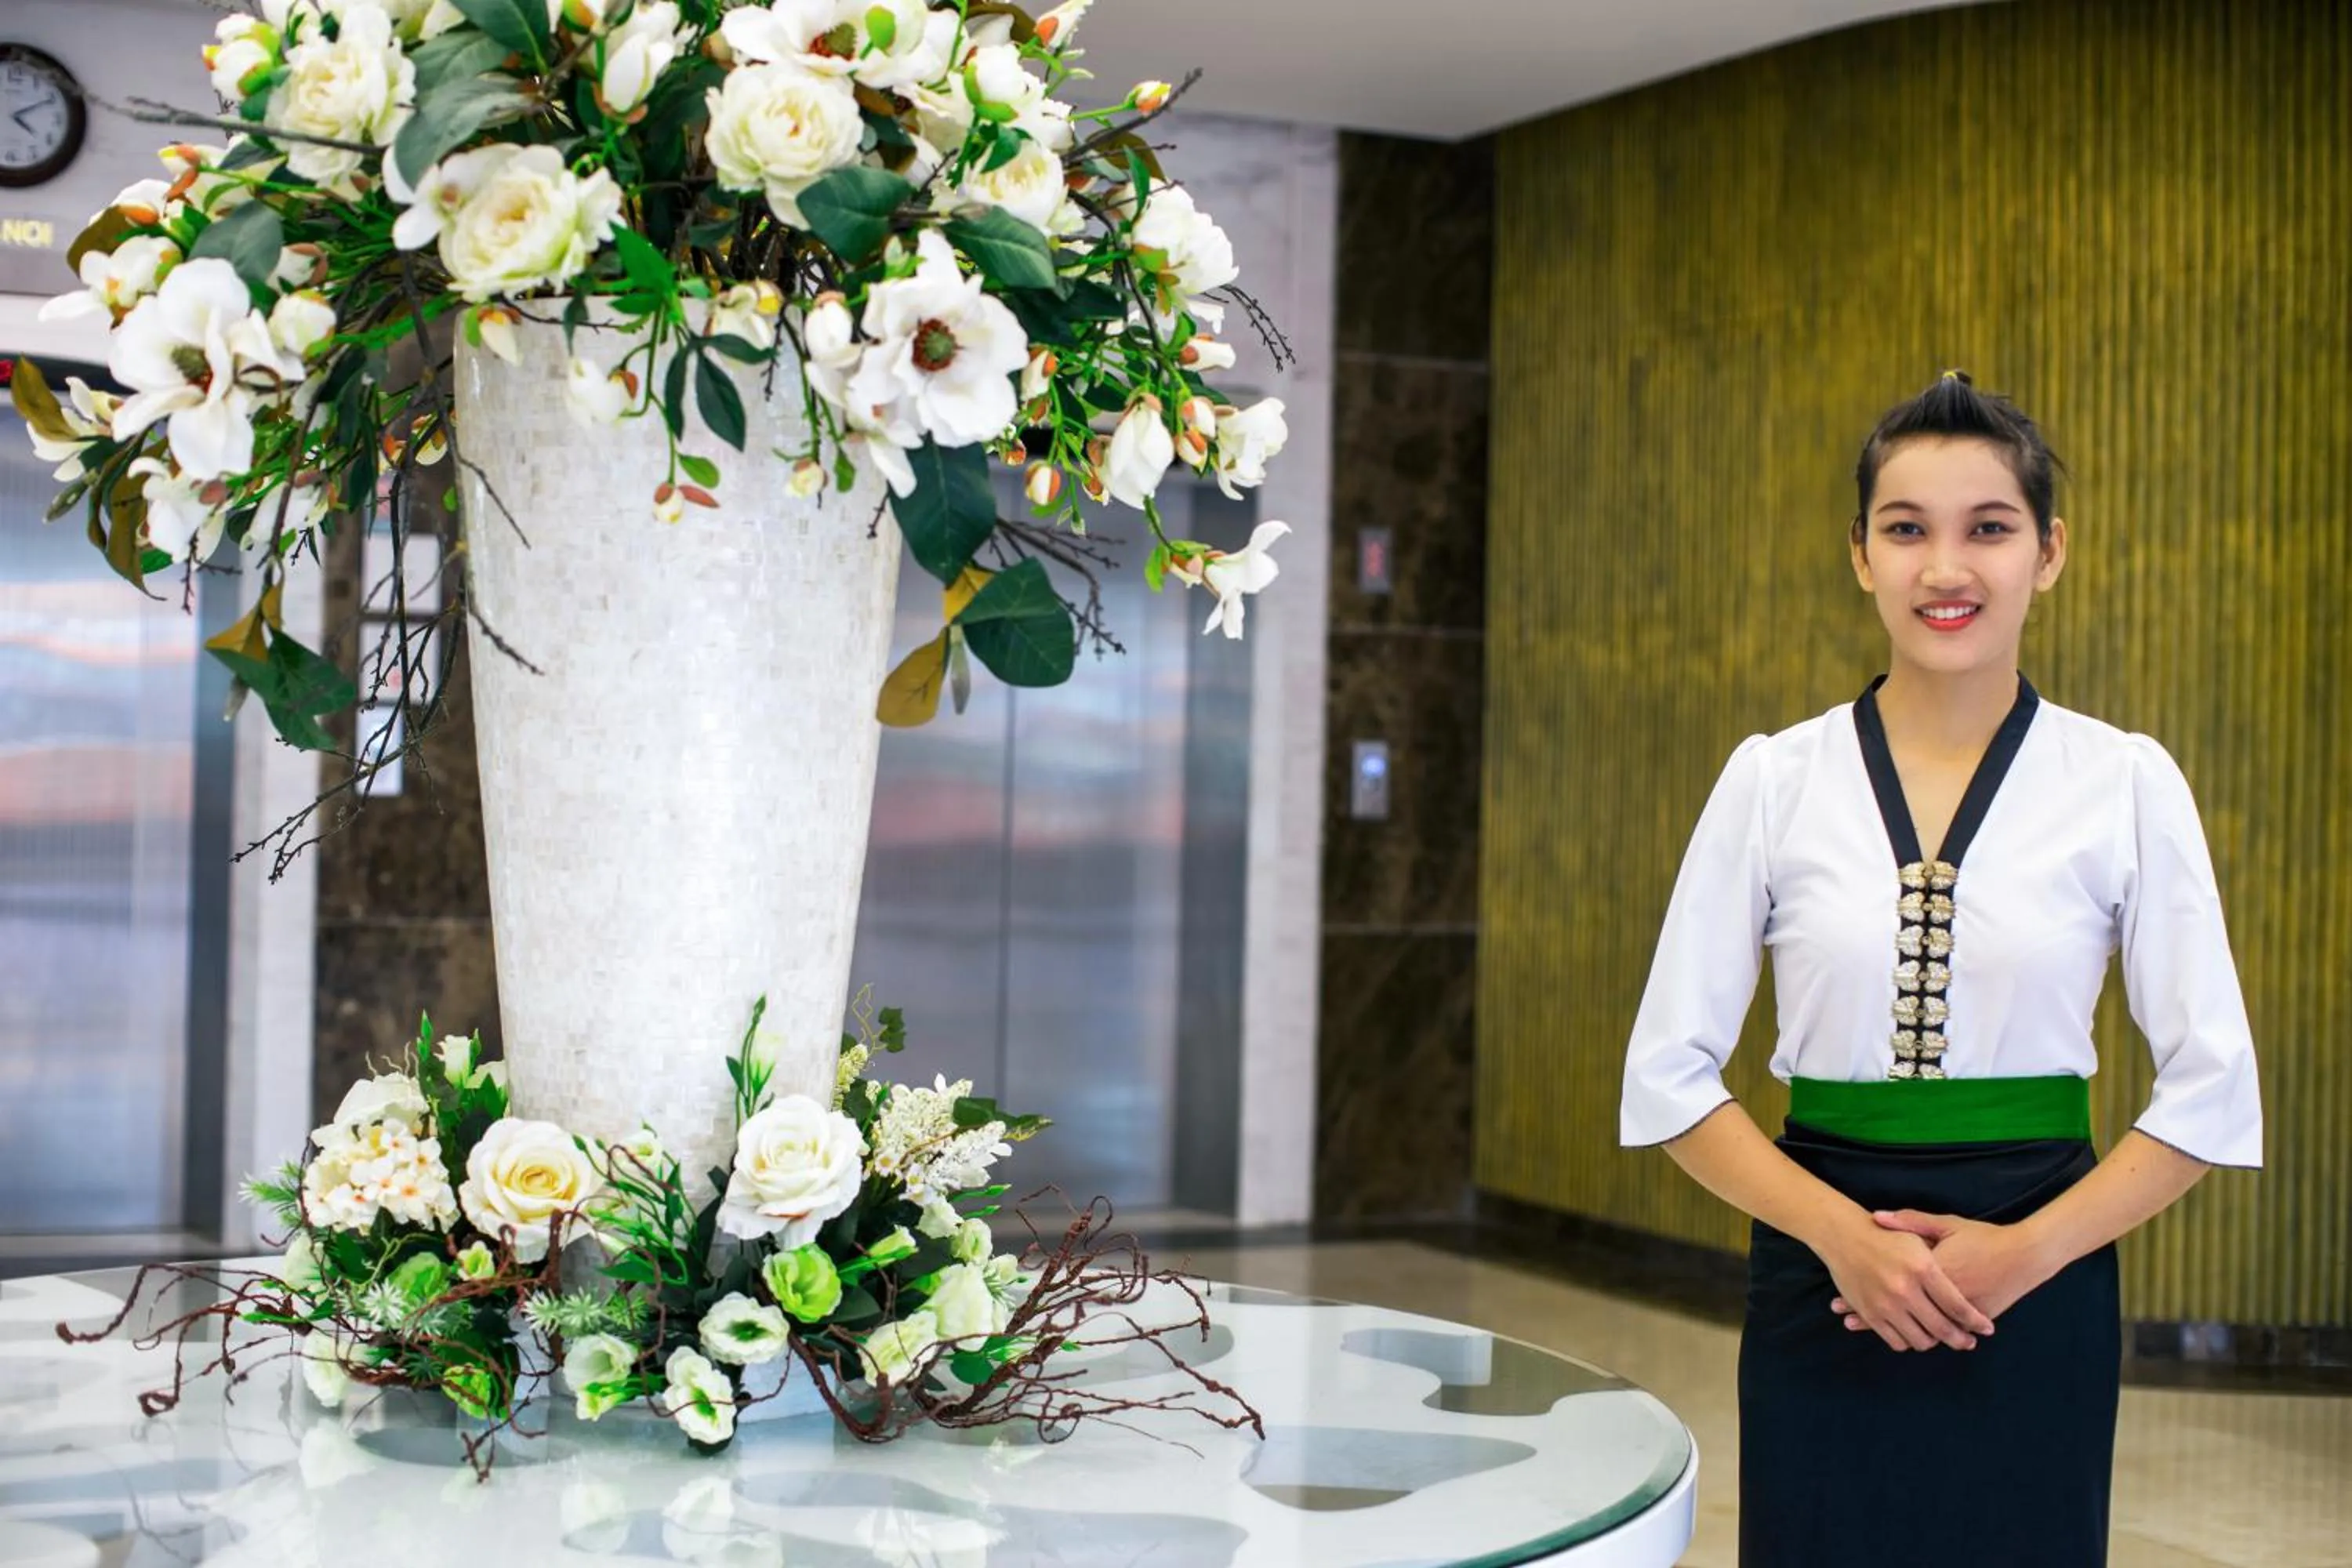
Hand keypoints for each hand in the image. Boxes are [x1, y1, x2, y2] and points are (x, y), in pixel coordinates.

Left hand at [1831, 1210, 2058, 1335]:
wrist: (2025, 1256)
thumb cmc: (1983, 1237)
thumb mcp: (1946, 1224)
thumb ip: (1910, 1221)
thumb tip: (1876, 1216)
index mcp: (1930, 1270)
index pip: (1889, 1287)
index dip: (1863, 1295)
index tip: (1839, 1302)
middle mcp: (1940, 1295)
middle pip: (1900, 1313)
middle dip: (1871, 1319)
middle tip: (1846, 1321)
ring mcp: (1957, 1311)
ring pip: (1918, 1329)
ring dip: (1894, 1331)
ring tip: (1869, 1330)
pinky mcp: (1972, 1321)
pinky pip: (1942, 1332)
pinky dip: (1924, 1334)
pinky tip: (1907, 1336)